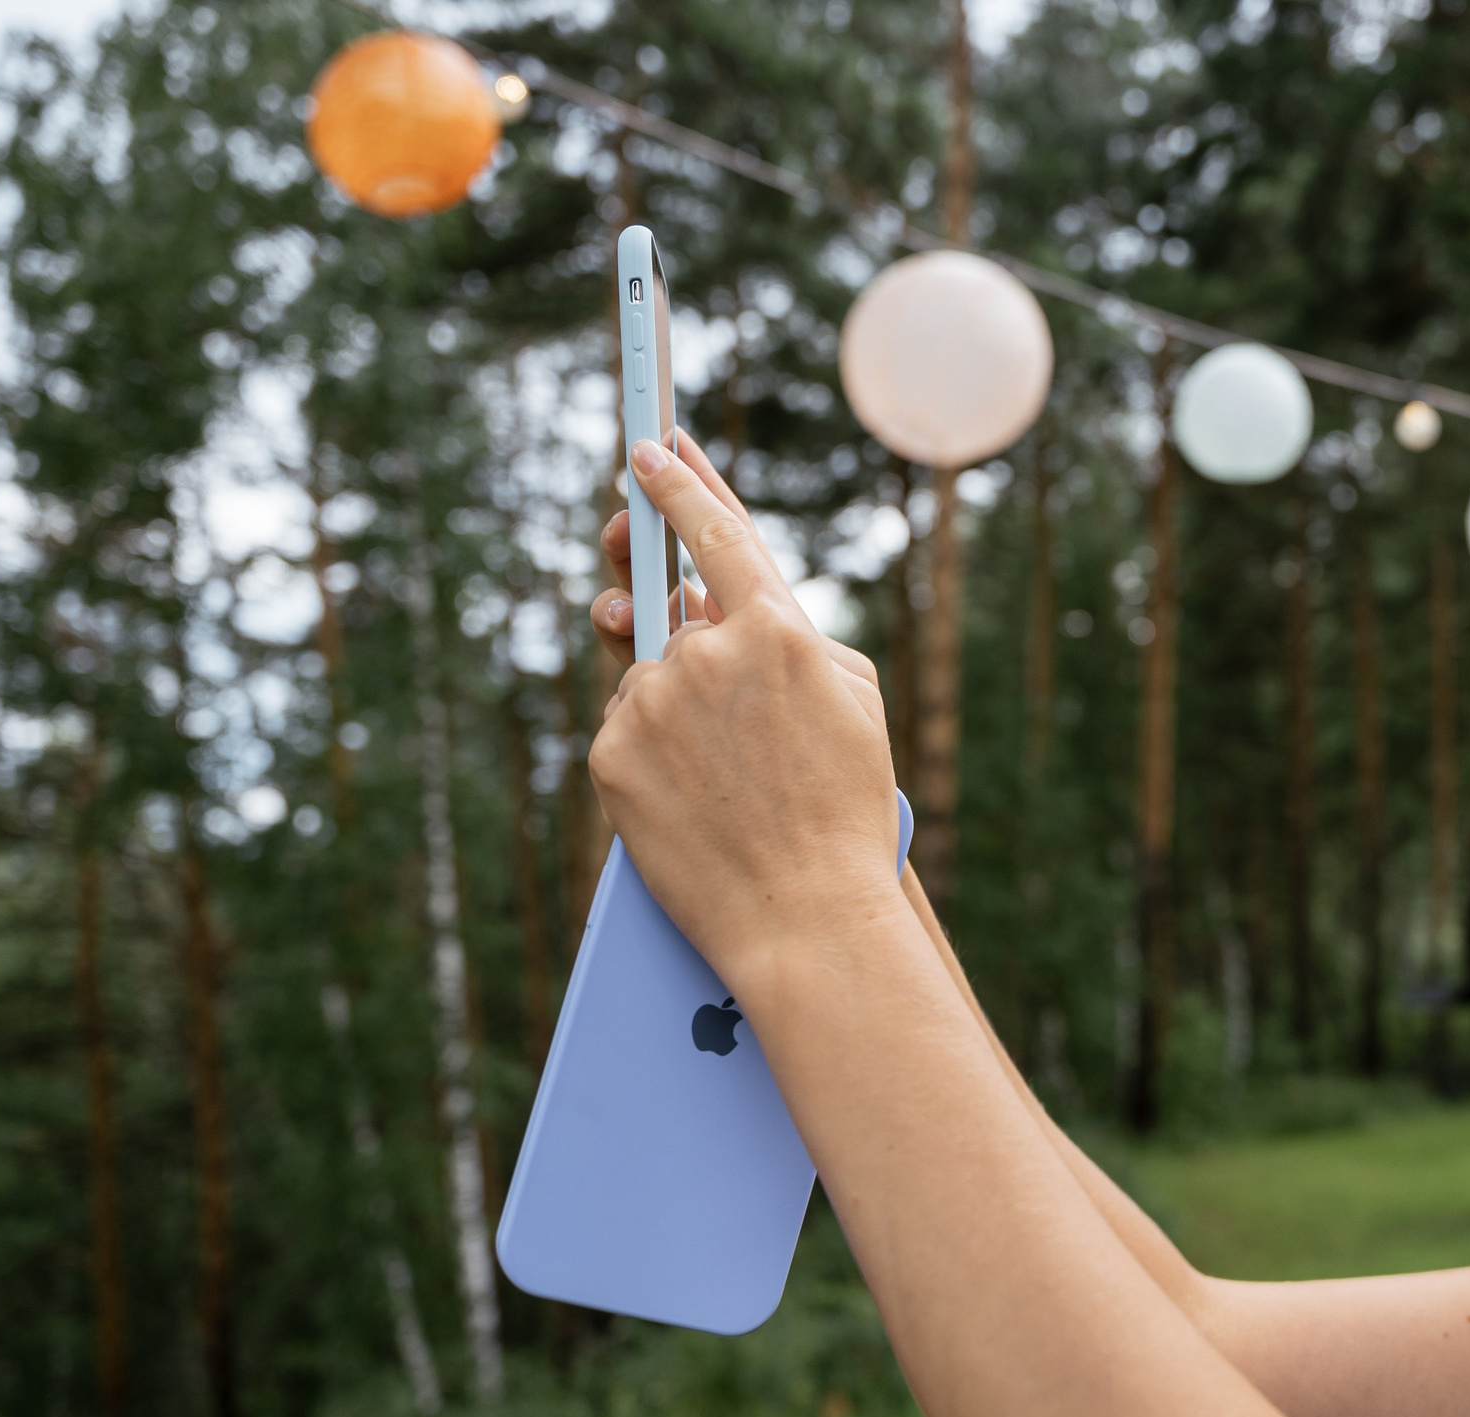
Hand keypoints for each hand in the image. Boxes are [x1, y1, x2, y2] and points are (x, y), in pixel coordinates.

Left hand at [587, 435, 902, 989]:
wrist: (804, 918)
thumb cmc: (845, 814)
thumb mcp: (856, 707)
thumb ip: (800, 640)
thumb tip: (728, 608)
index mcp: (780, 631)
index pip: (717, 530)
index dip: (680, 481)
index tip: (650, 446)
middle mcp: (708, 653)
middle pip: (672, 611)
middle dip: (652, 586)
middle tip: (629, 549)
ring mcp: (654, 702)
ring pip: (648, 678)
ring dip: (674, 706)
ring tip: (723, 771)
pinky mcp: (613, 754)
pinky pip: (624, 730)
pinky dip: (651, 755)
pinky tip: (692, 797)